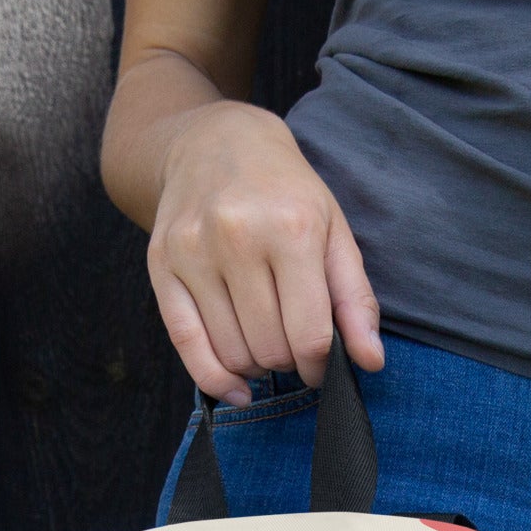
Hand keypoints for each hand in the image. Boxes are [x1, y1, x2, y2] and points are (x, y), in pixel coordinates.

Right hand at [146, 100, 382, 401]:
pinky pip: (186, 345)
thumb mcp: (333, 232)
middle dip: (289, 362)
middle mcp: (237, 237)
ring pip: (233, 353)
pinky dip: (215, 379)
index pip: (310, 335)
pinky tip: (237, 388)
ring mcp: (193, 250)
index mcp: (291, 228)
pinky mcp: (160, 264)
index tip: (321, 365)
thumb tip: (370, 361)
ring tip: (264, 340)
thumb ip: (355, 300)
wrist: (215, 142)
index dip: (321, 366)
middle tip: (291, 343)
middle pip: (271, 349)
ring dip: (256, 366)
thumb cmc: (285, 194)